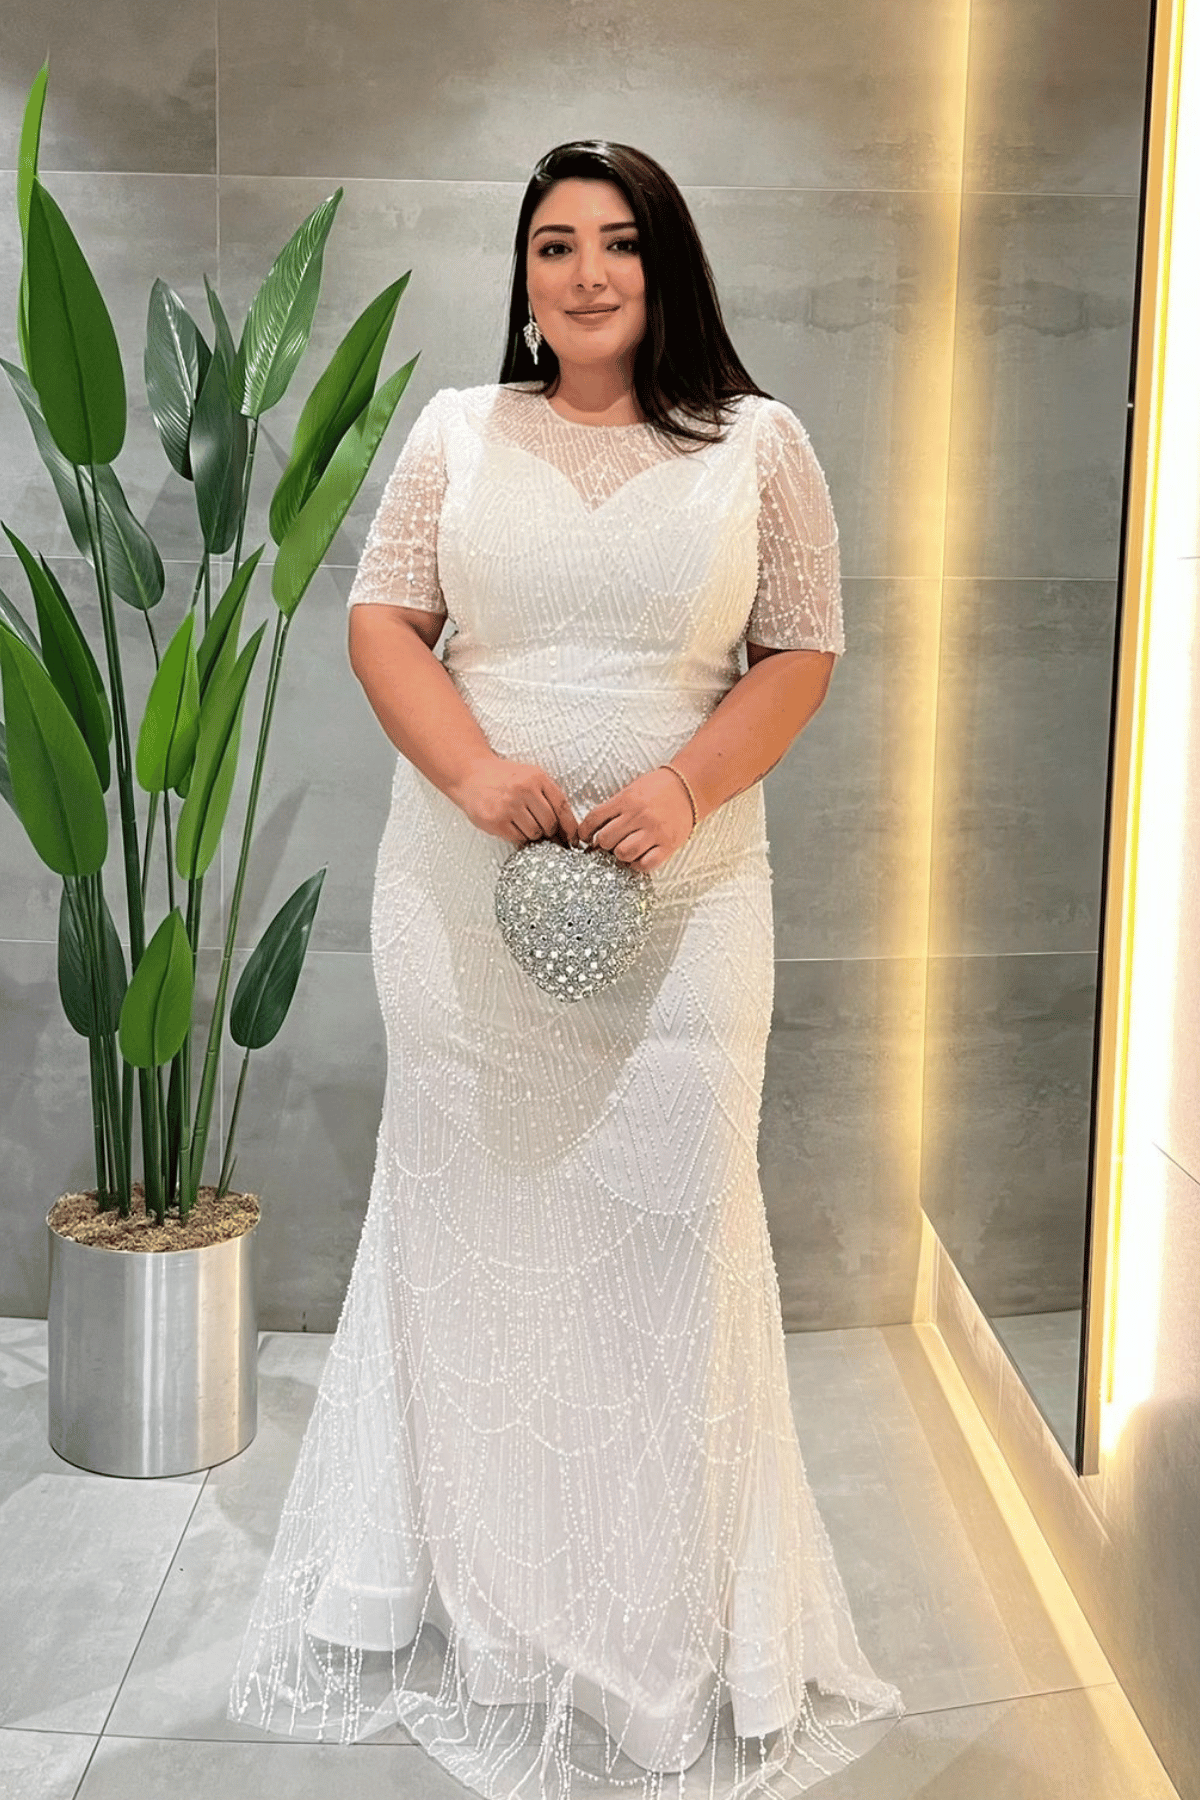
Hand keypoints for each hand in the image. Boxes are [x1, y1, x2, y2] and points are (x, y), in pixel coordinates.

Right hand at [450, 754, 579, 847]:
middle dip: (549, 831)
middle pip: (550, 823)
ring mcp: (508, 806)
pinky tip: (511, 826)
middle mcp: (524, 790)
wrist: (471, 774)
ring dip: (533, 834)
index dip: (570, 826)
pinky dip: (518, 836)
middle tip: (543, 829)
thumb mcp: (530, 776)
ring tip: (522, 823)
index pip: (563, 806)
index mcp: (537, 777)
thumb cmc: (504, 778)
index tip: (573, 838)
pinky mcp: (495, 820)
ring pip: (535, 833)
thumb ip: (549, 796)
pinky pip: (517, 838)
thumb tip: (567, 828)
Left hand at [576, 767, 695, 871]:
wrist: (690, 787)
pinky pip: (646, 864)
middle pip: (606, 839)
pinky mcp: (668, 844)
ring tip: (624, 848)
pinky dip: (638, 864)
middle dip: (603, 843)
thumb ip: (614, 806)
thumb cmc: (658, 788)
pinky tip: (639, 856)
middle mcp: (639, 816)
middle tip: (609, 841)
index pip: (594, 818)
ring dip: (619, 854)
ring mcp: (654, 831)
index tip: (585, 836)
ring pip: (623, 853)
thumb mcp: (632, 789)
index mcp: (627, 800)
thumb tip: (595, 829)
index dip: (584, 830)